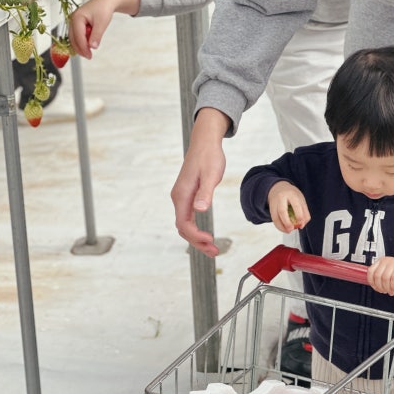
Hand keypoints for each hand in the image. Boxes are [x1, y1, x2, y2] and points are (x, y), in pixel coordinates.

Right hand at [69, 0, 140, 58]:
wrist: (106, 2)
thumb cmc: (103, 8)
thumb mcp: (102, 23)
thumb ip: (96, 36)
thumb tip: (92, 47)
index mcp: (77, 17)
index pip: (78, 37)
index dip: (83, 48)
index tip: (89, 55)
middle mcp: (73, 19)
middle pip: (73, 39)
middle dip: (80, 49)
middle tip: (89, 56)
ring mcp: (74, 22)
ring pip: (74, 38)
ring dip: (81, 46)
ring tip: (90, 51)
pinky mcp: (77, 25)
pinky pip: (77, 36)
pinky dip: (82, 42)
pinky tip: (89, 44)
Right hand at [170, 108, 230, 256]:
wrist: (204, 141)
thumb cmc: (209, 156)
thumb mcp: (211, 175)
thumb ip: (205, 193)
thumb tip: (199, 210)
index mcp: (182, 195)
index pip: (183, 224)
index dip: (195, 236)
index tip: (210, 240)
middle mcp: (178, 198)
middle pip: (183, 228)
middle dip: (197, 243)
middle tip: (214, 251)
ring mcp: (181, 197)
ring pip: (185, 225)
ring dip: (197, 238)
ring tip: (212, 248)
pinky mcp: (186, 196)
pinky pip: (187, 218)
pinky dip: (196, 230)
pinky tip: (205, 234)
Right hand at [267, 181, 309, 232]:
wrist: (278, 187)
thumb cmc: (292, 195)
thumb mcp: (300, 199)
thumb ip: (304, 212)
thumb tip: (302, 225)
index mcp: (292, 194)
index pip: (296, 205)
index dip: (299, 216)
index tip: (301, 223)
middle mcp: (281, 198)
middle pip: (282, 211)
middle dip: (287, 222)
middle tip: (292, 229)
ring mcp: (274, 203)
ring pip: (275, 217)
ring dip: (281, 227)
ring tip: (288, 231)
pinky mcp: (271, 209)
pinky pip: (273, 220)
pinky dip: (279, 226)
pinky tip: (284, 229)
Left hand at [367, 257, 393, 295]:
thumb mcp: (387, 272)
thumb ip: (379, 276)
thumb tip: (374, 286)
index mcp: (380, 261)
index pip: (371, 271)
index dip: (372, 282)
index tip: (376, 288)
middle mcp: (386, 261)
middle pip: (378, 276)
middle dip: (380, 287)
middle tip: (384, 291)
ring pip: (385, 278)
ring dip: (387, 288)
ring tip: (390, 291)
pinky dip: (393, 286)